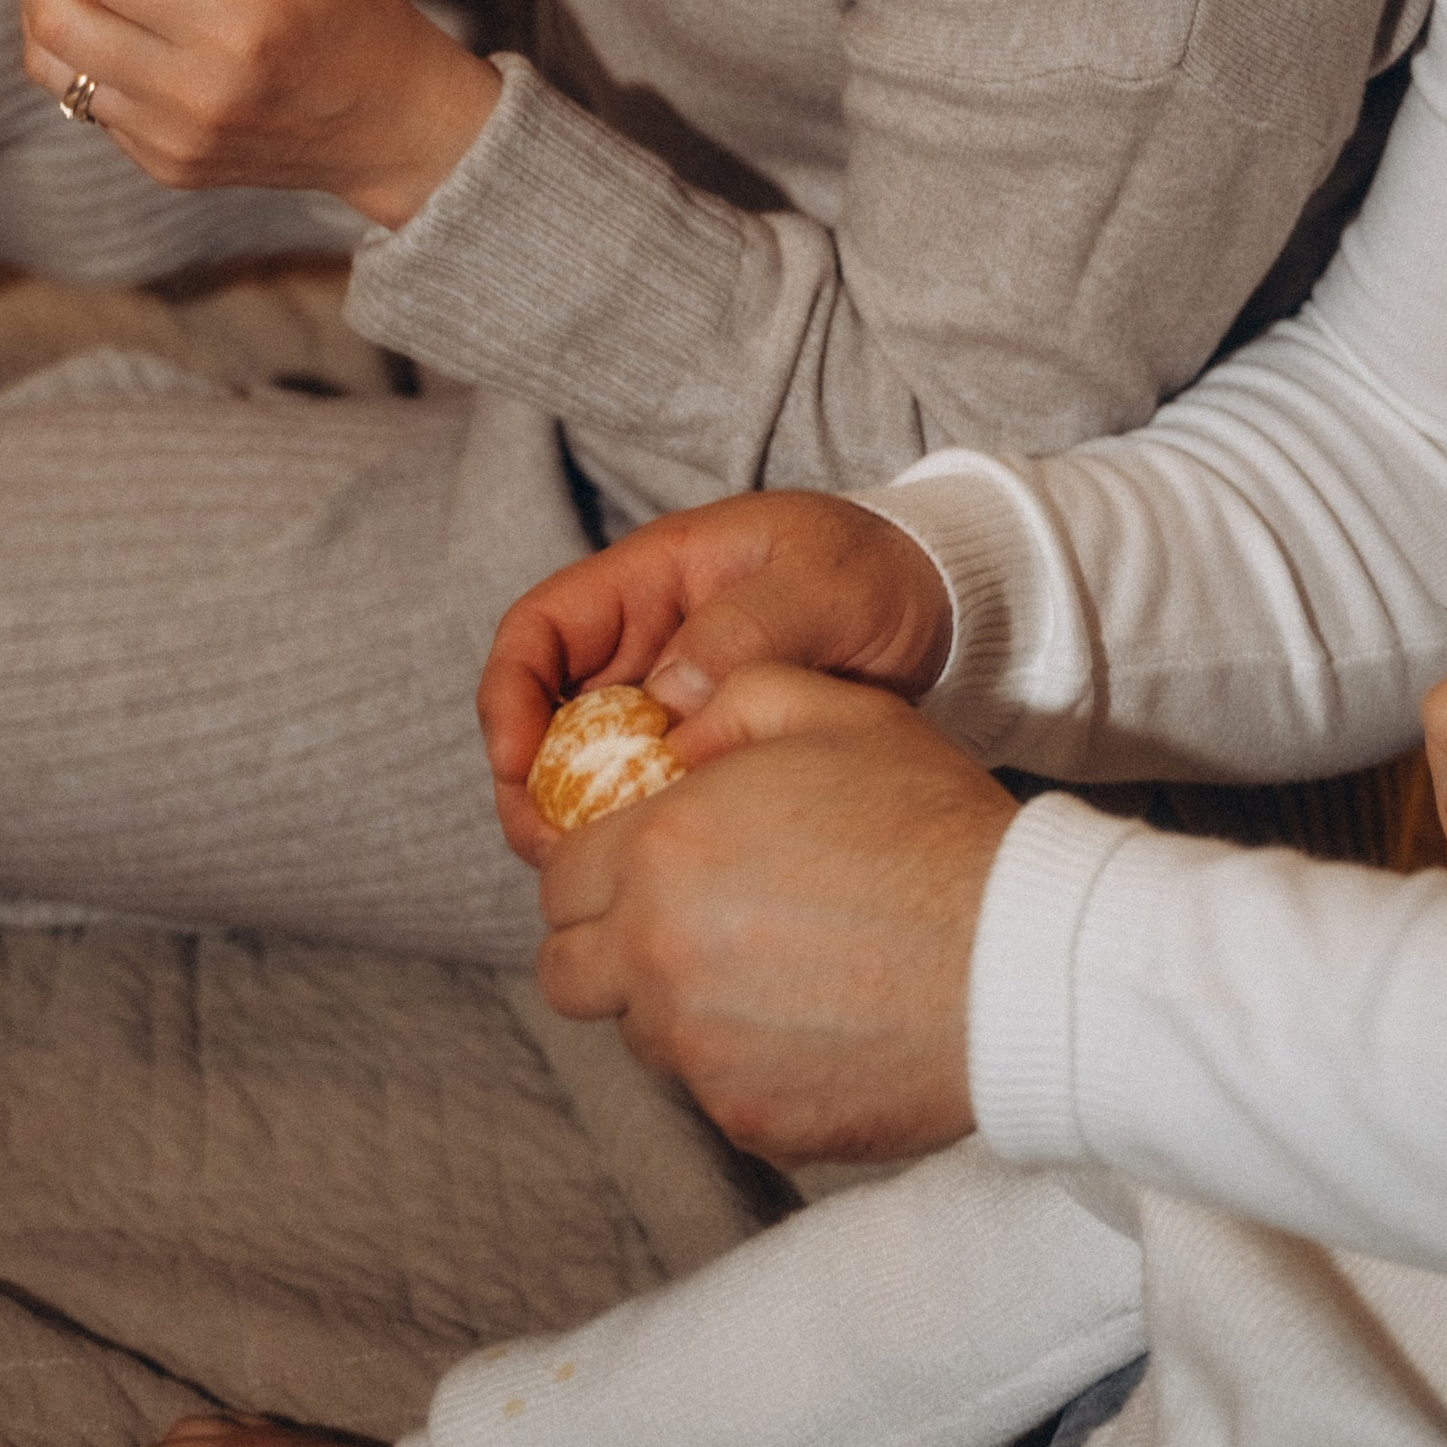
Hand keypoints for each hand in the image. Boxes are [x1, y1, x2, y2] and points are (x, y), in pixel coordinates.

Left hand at [16, 0, 497, 226]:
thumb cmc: (352, 17)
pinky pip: (83, 98)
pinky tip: (116, 15)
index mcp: (229, 28)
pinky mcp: (160, 164)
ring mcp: (168, 139)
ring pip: (52, 63)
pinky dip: (79, 45)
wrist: (391, 125)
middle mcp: (188, 94)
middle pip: (54, 15)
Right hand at [478, 493, 954, 867]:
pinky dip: (634, 835)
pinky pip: (642, 797)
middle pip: (543, 715)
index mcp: (651, 580)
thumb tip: (672, 694)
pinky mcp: (701, 753)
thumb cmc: (875, 572)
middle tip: (550, 849)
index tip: (516, 761)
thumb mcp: (822, 583)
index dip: (509, 695)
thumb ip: (749, 627)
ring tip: (594, 874)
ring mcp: (668, 703)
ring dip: (574, 822)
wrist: (938, 608)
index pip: (539, 629)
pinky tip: (657, 872)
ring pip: (583, 767)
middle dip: (529, 785)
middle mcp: (643, 644)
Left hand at [534, 666, 1016, 1162]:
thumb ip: (732, 697)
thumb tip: (670, 727)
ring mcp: (700, 1051)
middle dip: (607, 943)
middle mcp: (657, 957)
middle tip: (684, 921)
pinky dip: (742, 1061)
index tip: (648, 866)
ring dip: (672, 1004)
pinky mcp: (749, 1120)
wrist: (1023, 961)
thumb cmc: (934, 826)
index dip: (596, 867)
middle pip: (567, 969)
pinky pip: (710, 1090)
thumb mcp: (837, 712)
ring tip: (765, 967)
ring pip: (636, 1034)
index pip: (558, 878)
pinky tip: (812, 1019)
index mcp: (662, 850)